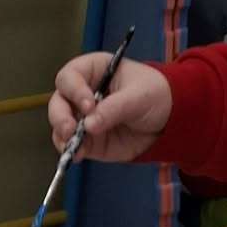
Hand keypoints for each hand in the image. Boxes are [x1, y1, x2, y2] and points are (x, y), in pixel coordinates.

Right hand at [48, 52, 171, 164]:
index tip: (88, 106)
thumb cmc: (155, 95)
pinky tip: (77, 155)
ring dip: (62, 136)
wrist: (168, 121)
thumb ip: (114, 108)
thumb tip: (89, 125)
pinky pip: (70, 145)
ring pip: (59, 125)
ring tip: (74, 146)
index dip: (74, 90)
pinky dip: (70, 151)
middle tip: (70, 129)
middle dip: (60, 116)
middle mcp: (82, 93)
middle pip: (58, 101)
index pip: (70, 76)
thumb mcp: (139, 96)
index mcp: (94, 71)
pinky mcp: (87, 140)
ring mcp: (82, 118)